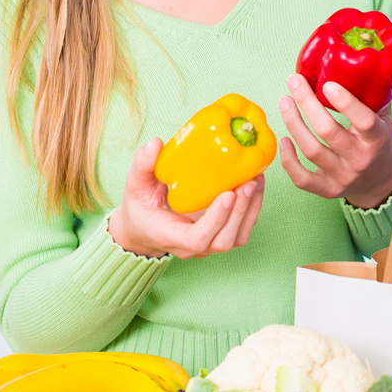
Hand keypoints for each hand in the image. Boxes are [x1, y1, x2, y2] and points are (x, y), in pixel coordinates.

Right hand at [109, 138, 265, 259]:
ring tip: (255, 180)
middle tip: (248, 182)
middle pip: (222, 240)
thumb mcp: (135, 185)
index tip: (226, 194)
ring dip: (250, 209)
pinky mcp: (219, 236)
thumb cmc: (140, 206)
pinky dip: (253, 208)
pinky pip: (242, 229)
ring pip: (236, 237)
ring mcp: (207, 245)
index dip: (215, 220)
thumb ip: (142, 165)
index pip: (196, 239)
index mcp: (169, 236)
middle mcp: (191, 247)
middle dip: (239, 212)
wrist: (144, 227)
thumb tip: (155, 144)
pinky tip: (256, 184)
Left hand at [279, 74, 391, 209]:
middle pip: (328, 132)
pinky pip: (301, 178)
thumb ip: (376, 97)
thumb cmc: (378, 143)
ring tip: (284, 101)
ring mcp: (342, 176)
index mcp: (376, 140)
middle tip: (294, 82)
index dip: (345, 102)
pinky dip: (288, 160)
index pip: (363, 121)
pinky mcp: (327, 190)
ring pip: (312, 151)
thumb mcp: (385, 120)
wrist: (380, 183)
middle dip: (307, 103)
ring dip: (294, 123)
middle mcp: (359, 159)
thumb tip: (366, 65)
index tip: (327, 83)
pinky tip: (283, 139)